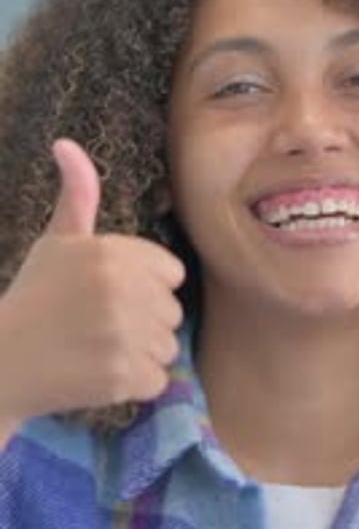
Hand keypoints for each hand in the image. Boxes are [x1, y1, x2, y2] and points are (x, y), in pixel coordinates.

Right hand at [0, 138, 184, 421]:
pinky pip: (158, 380)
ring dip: (140, 355)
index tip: (107, 296)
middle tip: (96, 327)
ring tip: (97, 351)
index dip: (144, 288)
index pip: (171, 274)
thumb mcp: (56, 242)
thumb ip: (77, 197)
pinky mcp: (122, 377)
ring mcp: (123, 336)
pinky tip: (99, 376)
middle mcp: (121, 290)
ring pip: (168, 348)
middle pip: (172, 313)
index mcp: (110, 253)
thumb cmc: (35, 298)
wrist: (2, 362)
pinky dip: (134, 385)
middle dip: (142, 323)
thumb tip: (66, 143)